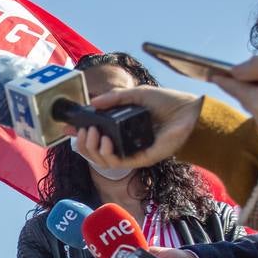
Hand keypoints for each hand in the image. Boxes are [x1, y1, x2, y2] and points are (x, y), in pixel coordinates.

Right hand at [71, 87, 202, 170]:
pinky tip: (105, 141)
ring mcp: (133, 152)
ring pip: (102, 161)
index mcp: (122, 128)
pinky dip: (107, 154)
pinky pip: (118, 163)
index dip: (79, 134)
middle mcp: (125, 142)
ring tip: (93, 133)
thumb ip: (115, 98)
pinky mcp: (142, 159)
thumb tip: (93, 102)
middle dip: (82, 142)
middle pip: (94, 152)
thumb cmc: (168, 103)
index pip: (95, 136)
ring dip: (91, 148)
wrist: (190, 113)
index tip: (67, 128)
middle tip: (84, 130)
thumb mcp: (136, 94)